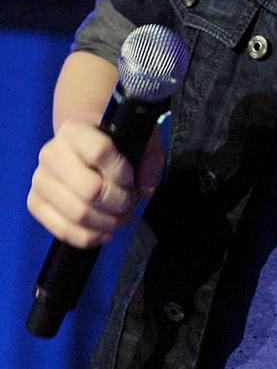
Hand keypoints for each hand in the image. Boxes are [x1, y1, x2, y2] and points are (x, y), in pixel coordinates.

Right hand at [26, 120, 163, 247]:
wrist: (81, 147)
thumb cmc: (113, 142)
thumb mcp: (138, 138)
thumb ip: (149, 159)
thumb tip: (146, 188)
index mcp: (75, 131)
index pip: (100, 153)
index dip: (122, 172)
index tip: (131, 179)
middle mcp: (51, 153)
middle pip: (90, 190)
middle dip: (119, 202)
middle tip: (130, 202)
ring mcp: (40, 180)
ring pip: (78, 213)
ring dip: (107, 221)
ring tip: (120, 217)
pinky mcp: (35, 202)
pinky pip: (62, 230)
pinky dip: (88, 237)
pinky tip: (104, 232)